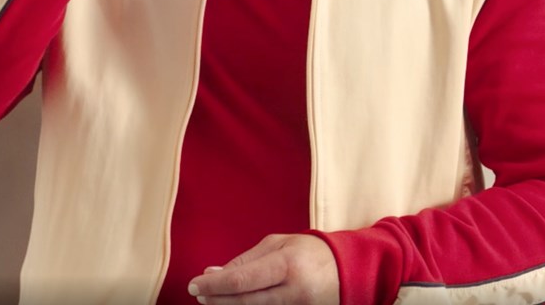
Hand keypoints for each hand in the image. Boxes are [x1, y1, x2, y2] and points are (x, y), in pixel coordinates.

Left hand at [187, 234, 338, 304]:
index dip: (213, 286)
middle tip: (199, 295)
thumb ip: (245, 260)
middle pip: (244, 302)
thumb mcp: (278, 245)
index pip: (241, 280)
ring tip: (213, 300)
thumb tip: (212, 273)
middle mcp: (294, 291)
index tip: (194, 285)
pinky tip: (235, 304)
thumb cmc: (310, 252)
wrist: (350, 272)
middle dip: (216, 300)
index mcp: (287, 264)